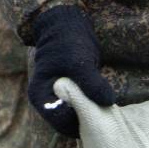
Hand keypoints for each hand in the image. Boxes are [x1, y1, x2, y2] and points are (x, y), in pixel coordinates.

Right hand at [27, 7, 116, 137]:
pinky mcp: (70, 93)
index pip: (59, 121)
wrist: (67, 25)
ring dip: (89, 115)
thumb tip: (108, 101)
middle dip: (85, 121)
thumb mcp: (79, 62)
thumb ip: (91, 82)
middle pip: (66, 122)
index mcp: (40, 95)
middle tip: (106, 119)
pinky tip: (104, 105)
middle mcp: (46, 100)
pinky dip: (91, 107)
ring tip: (107, 112)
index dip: (79, 122)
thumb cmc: (68, 42)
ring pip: (75, 115)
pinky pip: (80, 107)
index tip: (99, 119)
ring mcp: (57, 97)